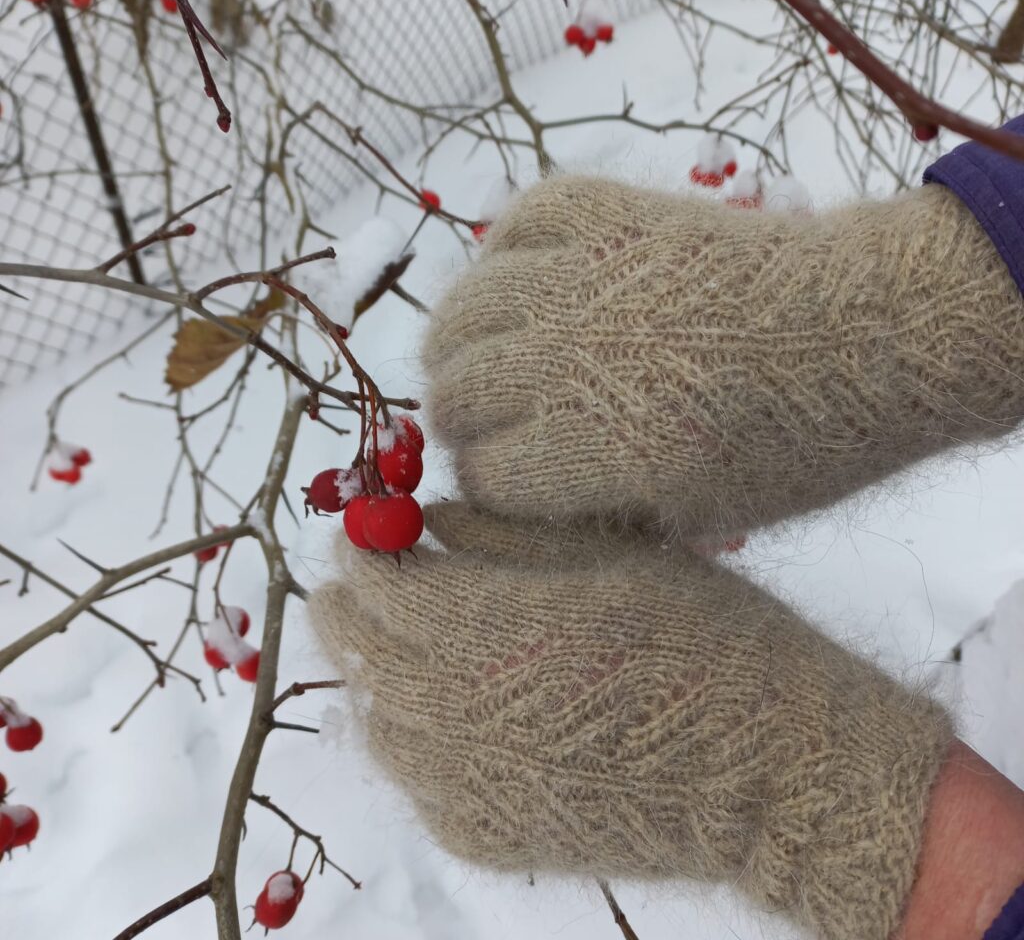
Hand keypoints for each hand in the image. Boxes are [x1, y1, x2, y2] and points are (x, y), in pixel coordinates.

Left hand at [310, 502, 951, 939]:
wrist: (764, 770)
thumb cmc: (703, 638)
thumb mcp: (611, 555)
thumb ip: (505, 531)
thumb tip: (429, 516)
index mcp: (496, 632)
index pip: (383, 582)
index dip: (363, 546)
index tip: (363, 528)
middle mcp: (460, 715)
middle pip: (355, 650)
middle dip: (349, 603)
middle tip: (362, 574)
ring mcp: (463, 787)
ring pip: (372, 714)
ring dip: (373, 665)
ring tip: (400, 633)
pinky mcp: (478, 834)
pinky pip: (410, 771)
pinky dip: (408, 726)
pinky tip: (444, 701)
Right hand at [423, 177, 1023, 535]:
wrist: (869, 332)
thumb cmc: (793, 442)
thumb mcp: (692, 515)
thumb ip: (584, 507)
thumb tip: (496, 484)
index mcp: (606, 452)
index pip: (483, 477)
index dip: (491, 488)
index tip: (507, 482)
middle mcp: (579, 360)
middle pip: (454, 395)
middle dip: (460, 423)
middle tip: (485, 424)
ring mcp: (586, 278)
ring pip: (459, 314)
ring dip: (458, 347)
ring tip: (486, 360)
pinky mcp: (609, 212)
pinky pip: (512, 226)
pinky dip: (504, 258)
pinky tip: (526, 286)